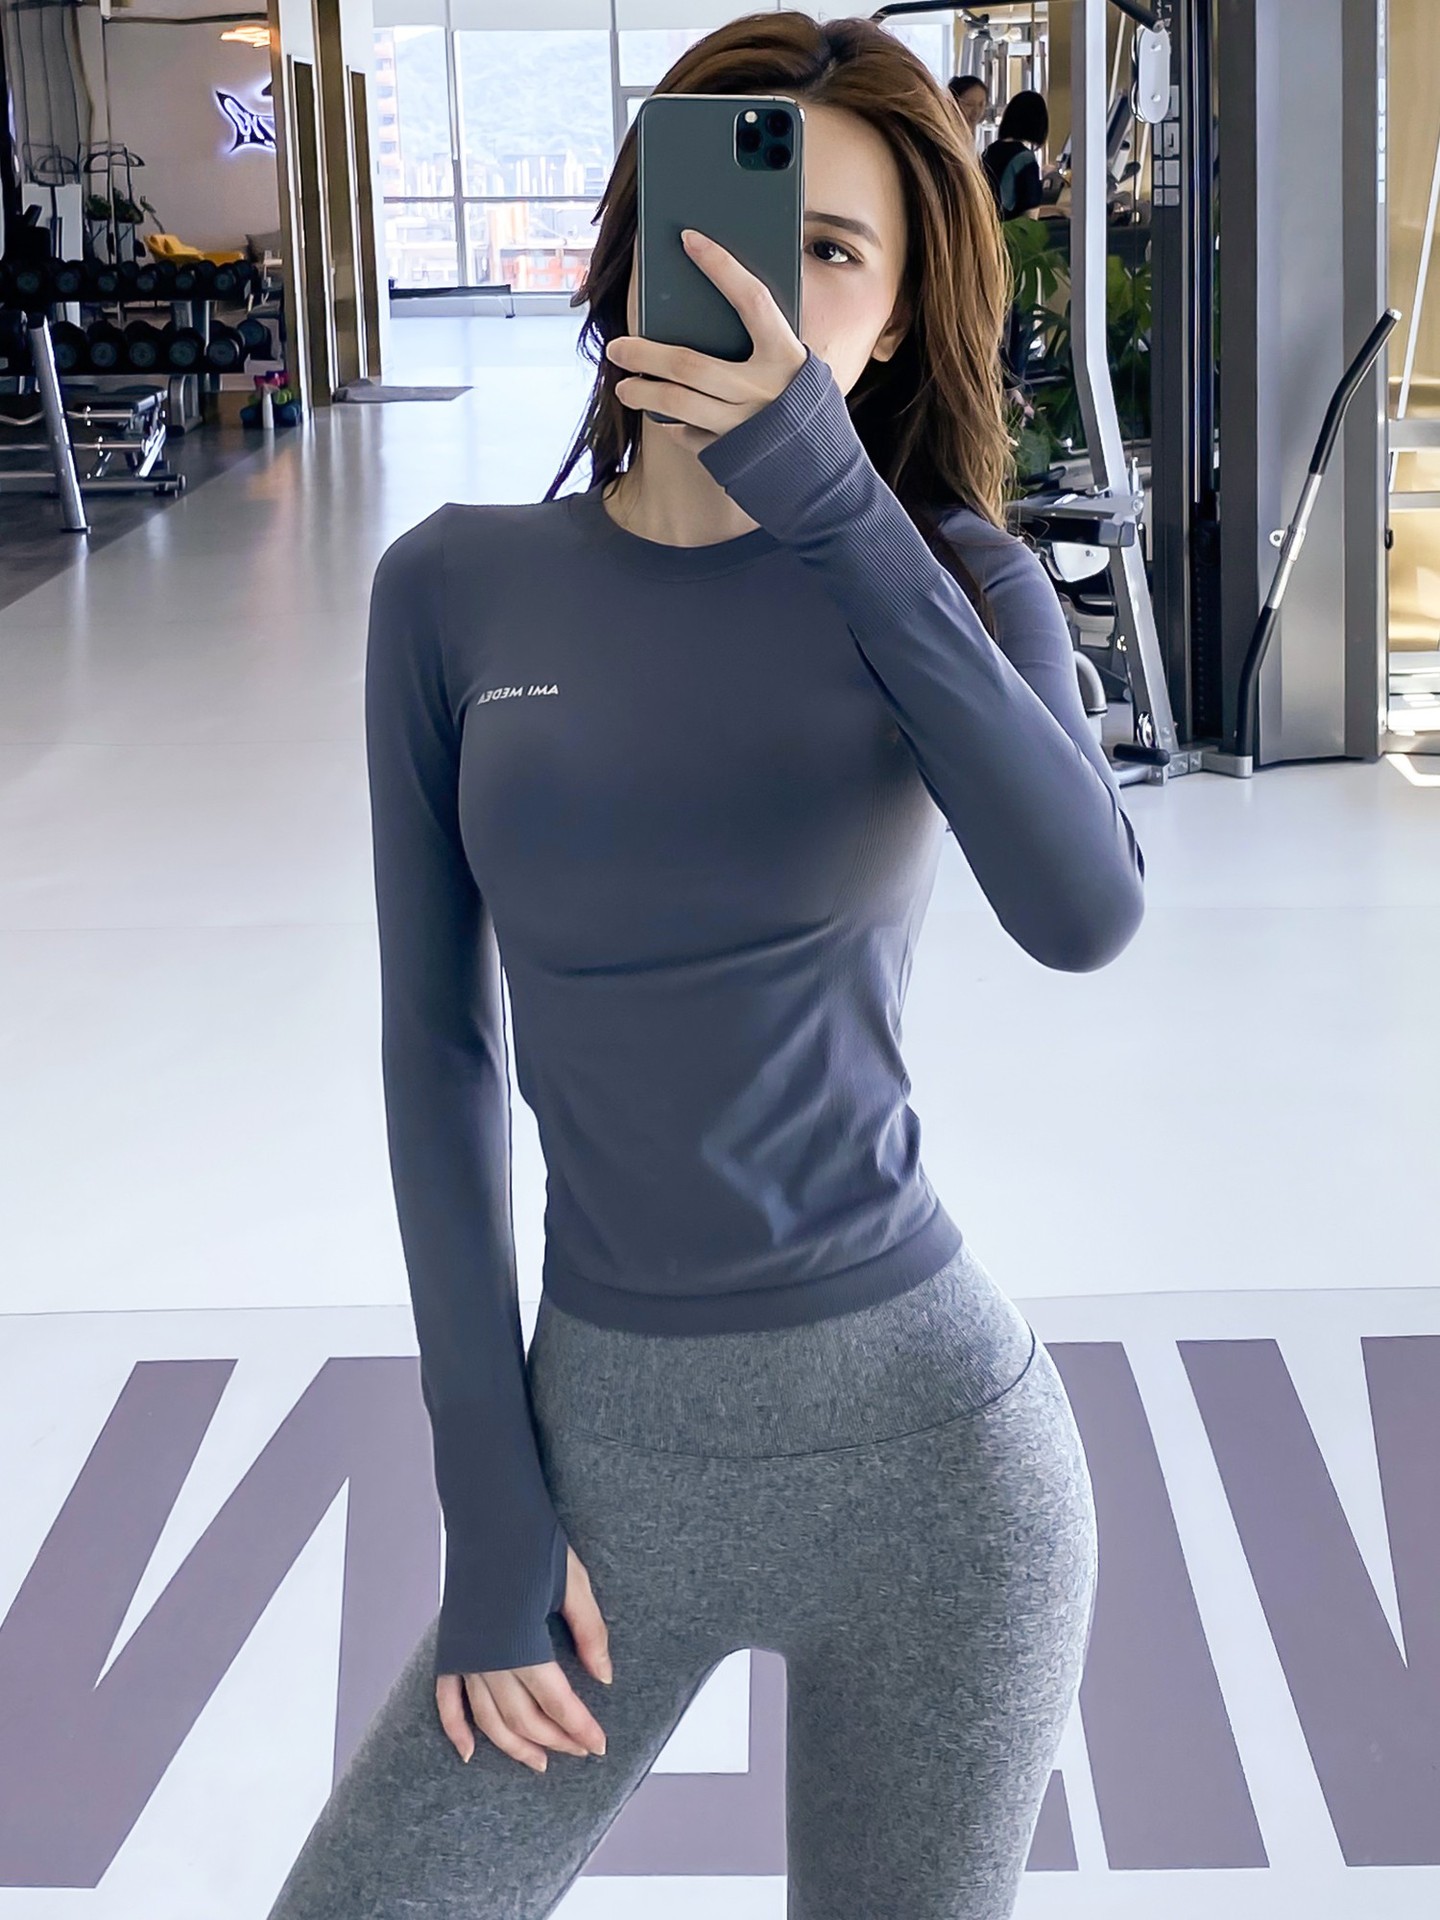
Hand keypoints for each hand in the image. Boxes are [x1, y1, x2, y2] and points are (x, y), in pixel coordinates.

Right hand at [435, 1545, 612, 1772]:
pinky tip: (469, 1753)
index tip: (599, 1746)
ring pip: (488, 1719)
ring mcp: (466, 1656)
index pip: (557, 1702)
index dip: (580, 1728)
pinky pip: (447, 1700)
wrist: (488, 1514)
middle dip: (554, 1740)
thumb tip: (603, 1678)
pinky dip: (456, 1730)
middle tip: (579, 1752)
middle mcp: (489, 1659)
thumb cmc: (534, 1543)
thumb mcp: (574, 1584)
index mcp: (522, 1645)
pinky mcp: (451, 1647)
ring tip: (537, 1763)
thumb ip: (590, 1633)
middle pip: (523, 1718)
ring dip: (513, 1746)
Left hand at [604, 228, 809, 449]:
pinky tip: (662, 416)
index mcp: (786, 356)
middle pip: (689, 364)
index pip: (752, 299)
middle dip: (644, 354)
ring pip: (678, 403)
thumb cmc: (803, 404)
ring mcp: (745, 426)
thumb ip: (761, 343)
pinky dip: (672, 424)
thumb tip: (702, 312)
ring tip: (623, 387)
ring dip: (643, 394)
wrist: (824, 468)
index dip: (722, 266)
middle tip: (616, 348)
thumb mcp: (793, 366)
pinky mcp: (733, 454)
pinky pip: (689, 435)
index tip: (689, 239)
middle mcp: (764, 390)